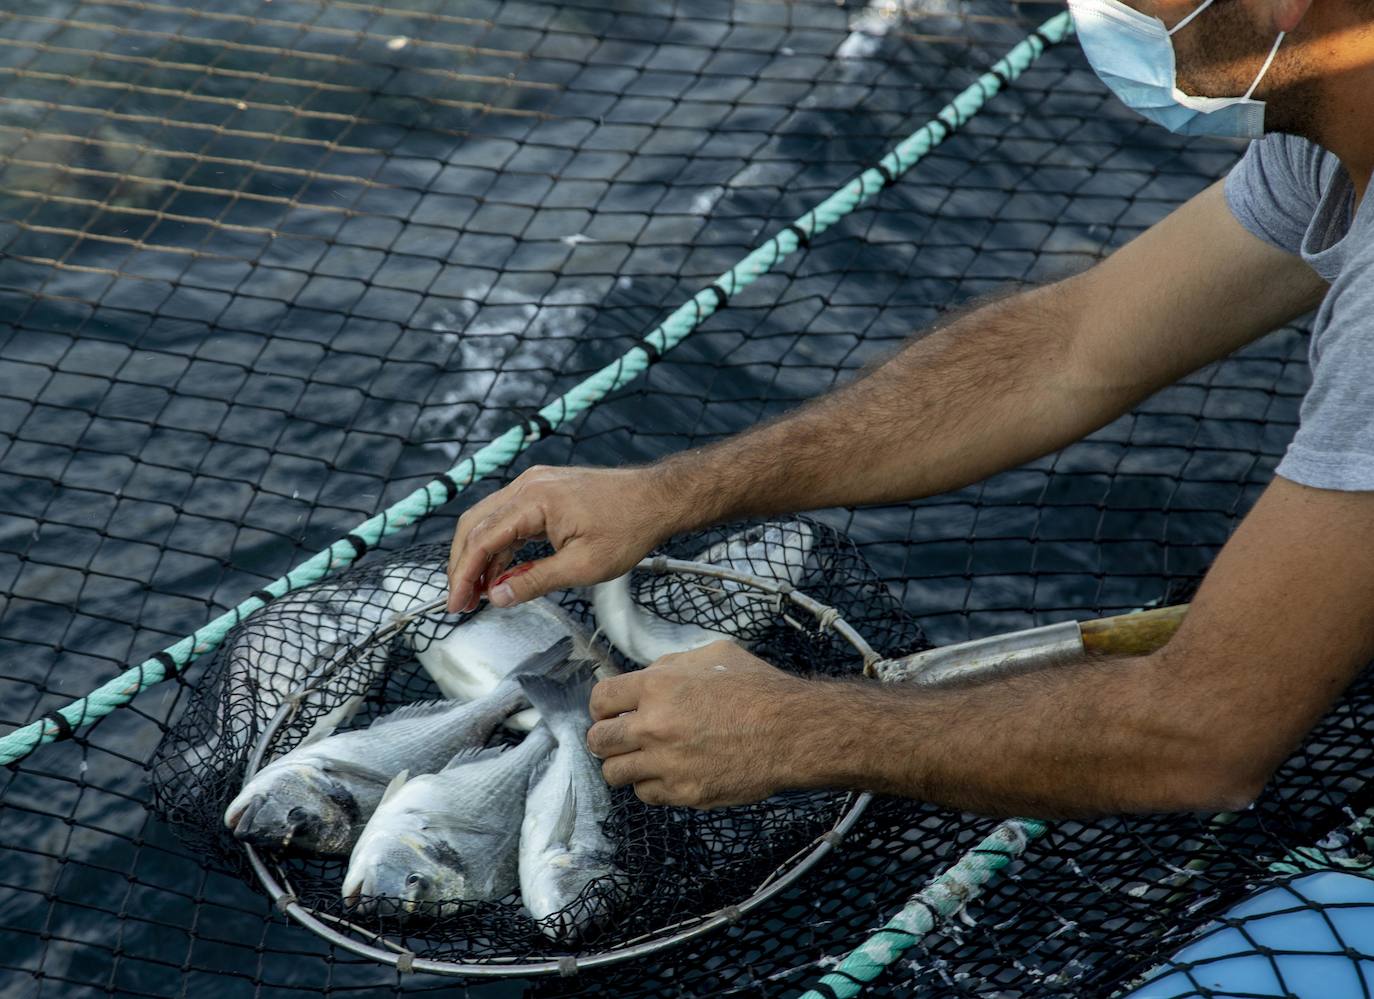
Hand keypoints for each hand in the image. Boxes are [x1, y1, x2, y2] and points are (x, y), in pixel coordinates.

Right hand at [445, 465, 679, 611]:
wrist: (657, 499)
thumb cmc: (628, 528)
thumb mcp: (582, 567)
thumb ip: (535, 582)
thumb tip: (497, 597)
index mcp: (534, 500)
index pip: (481, 538)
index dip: (463, 574)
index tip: (456, 603)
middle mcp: (527, 485)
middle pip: (475, 526)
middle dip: (462, 566)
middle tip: (460, 602)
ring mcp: (534, 484)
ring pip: (488, 521)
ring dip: (479, 557)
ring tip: (478, 594)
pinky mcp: (543, 490)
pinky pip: (509, 518)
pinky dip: (500, 546)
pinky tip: (501, 574)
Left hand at [586, 640, 808, 808]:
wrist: (792, 731)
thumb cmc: (758, 688)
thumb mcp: (713, 655)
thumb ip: (672, 665)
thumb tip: (649, 676)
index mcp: (657, 686)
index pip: (600, 699)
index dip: (602, 707)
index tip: (609, 712)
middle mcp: (654, 726)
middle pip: (598, 740)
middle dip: (605, 738)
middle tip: (619, 738)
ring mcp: (667, 763)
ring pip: (614, 773)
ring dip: (623, 764)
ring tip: (640, 759)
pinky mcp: (683, 793)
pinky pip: (645, 795)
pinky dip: (650, 785)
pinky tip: (667, 773)